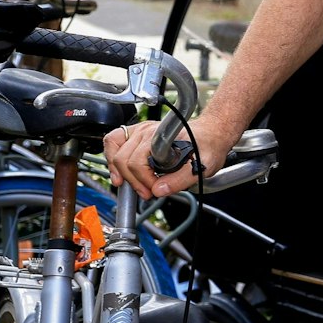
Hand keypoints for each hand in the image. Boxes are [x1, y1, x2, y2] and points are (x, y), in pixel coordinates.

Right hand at [103, 118, 233, 199]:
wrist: (211, 135)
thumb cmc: (207, 147)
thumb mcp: (202, 166)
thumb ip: (181, 179)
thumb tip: (158, 190)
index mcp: (161, 137)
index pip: (138, 162)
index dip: (144, 181)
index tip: (153, 191)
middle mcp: (147, 130)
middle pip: (123, 158)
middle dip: (132, 180)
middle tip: (146, 193)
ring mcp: (140, 129)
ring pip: (114, 149)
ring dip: (117, 170)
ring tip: (127, 184)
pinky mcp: (136, 132)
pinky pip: (113, 141)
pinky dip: (112, 158)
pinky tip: (120, 172)